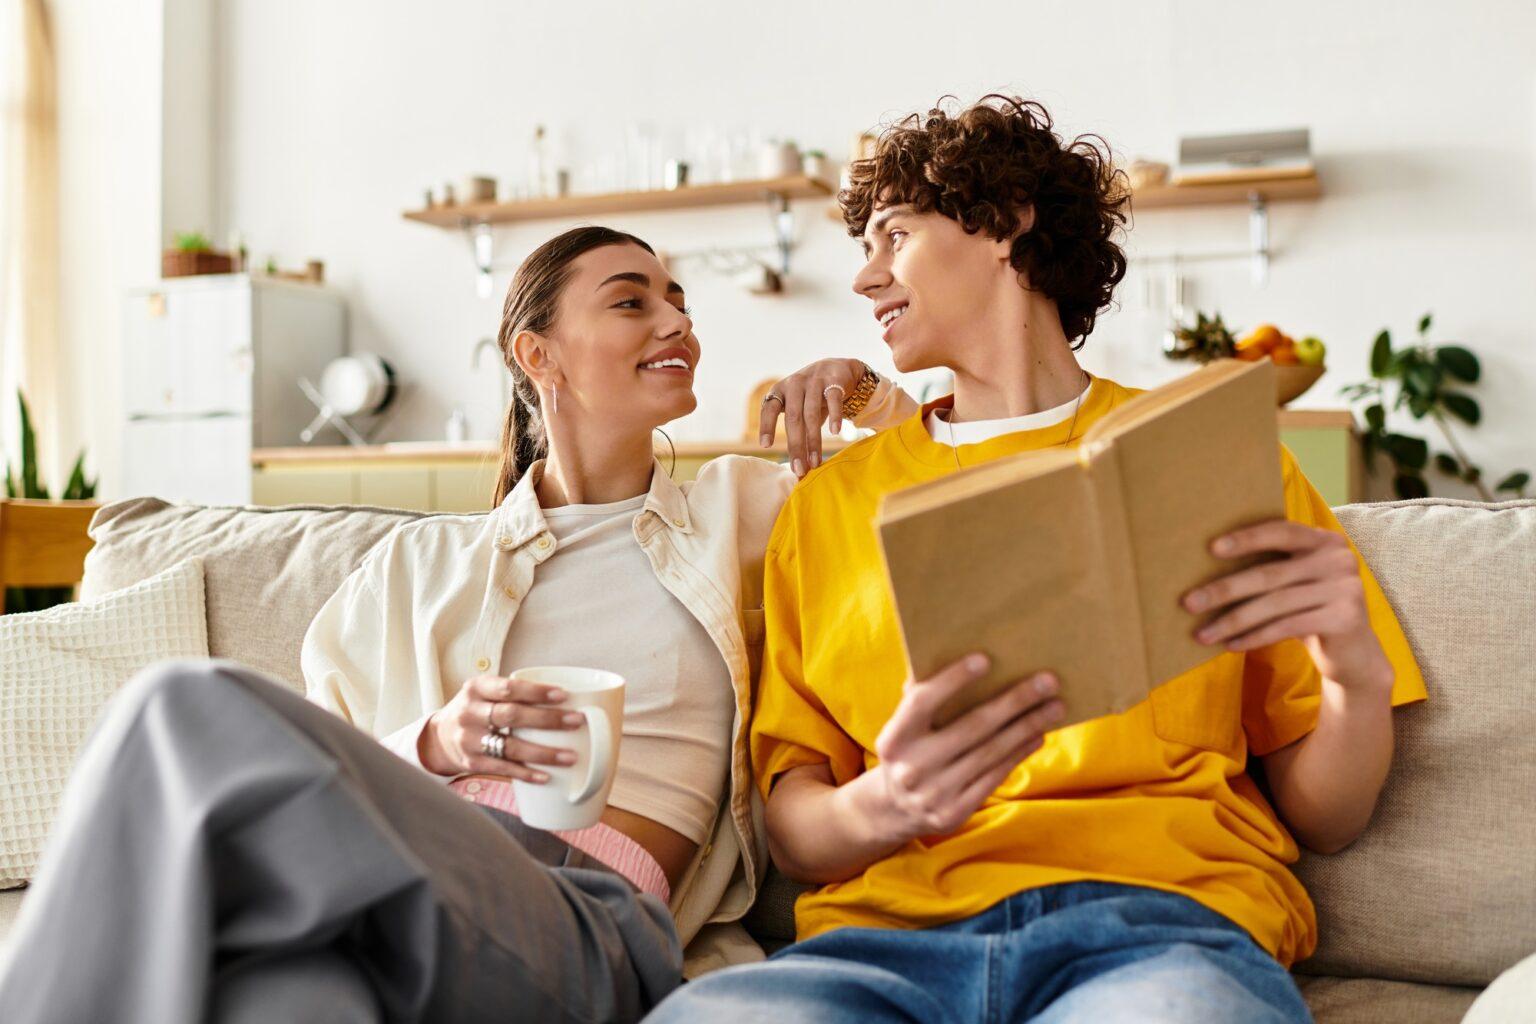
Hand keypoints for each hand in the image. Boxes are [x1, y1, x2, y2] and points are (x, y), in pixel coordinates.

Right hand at [420, 674, 583, 780]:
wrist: (439, 737)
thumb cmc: (477, 711)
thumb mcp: (486, 693)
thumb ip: (516, 693)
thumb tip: (570, 697)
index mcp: (476, 688)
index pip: (508, 687)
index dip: (536, 691)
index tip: (564, 695)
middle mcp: (469, 712)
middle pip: (511, 715)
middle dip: (547, 719)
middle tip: (576, 721)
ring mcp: (468, 739)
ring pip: (509, 746)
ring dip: (543, 753)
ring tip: (570, 756)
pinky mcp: (471, 763)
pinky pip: (502, 769)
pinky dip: (525, 773)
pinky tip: (546, 776)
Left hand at [758, 358, 869, 477]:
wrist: (835, 368)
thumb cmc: (810, 396)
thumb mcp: (797, 407)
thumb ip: (795, 432)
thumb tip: (798, 469)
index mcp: (779, 391)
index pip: (769, 408)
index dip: (766, 426)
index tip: (765, 446)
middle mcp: (794, 385)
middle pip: (793, 418)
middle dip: (795, 446)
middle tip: (799, 469)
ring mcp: (814, 381)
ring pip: (812, 413)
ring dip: (814, 440)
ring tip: (816, 462)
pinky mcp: (834, 381)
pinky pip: (833, 400)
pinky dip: (834, 416)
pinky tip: (835, 432)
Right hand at [861, 654, 1063, 843]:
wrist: (896, 807)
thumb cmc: (911, 748)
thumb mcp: (905, 726)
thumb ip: (922, 698)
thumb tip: (958, 654)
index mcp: (893, 738)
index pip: (922, 702)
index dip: (952, 680)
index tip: (985, 658)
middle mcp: (911, 767)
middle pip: (972, 727)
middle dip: (1014, 701)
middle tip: (1048, 681)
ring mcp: (933, 793)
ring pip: (991, 753)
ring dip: (1027, 726)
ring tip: (1054, 707)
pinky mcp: (954, 812)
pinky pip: (995, 776)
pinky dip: (1019, 753)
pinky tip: (1037, 735)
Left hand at [1184, 520, 1393, 693]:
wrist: (1353, 653)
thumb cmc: (1308, 610)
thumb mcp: (1294, 583)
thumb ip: (1270, 566)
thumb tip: (1203, 571)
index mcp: (1324, 540)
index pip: (1280, 532)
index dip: (1246, 539)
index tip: (1211, 549)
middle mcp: (1339, 559)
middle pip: (1269, 574)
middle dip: (1224, 590)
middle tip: (1188, 603)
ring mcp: (1346, 588)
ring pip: (1274, 604)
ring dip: (1232, 621)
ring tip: (1202, 635)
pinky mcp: (1345, 618)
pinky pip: (1287, 626)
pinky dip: (1255, 637)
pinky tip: (1230, 645)